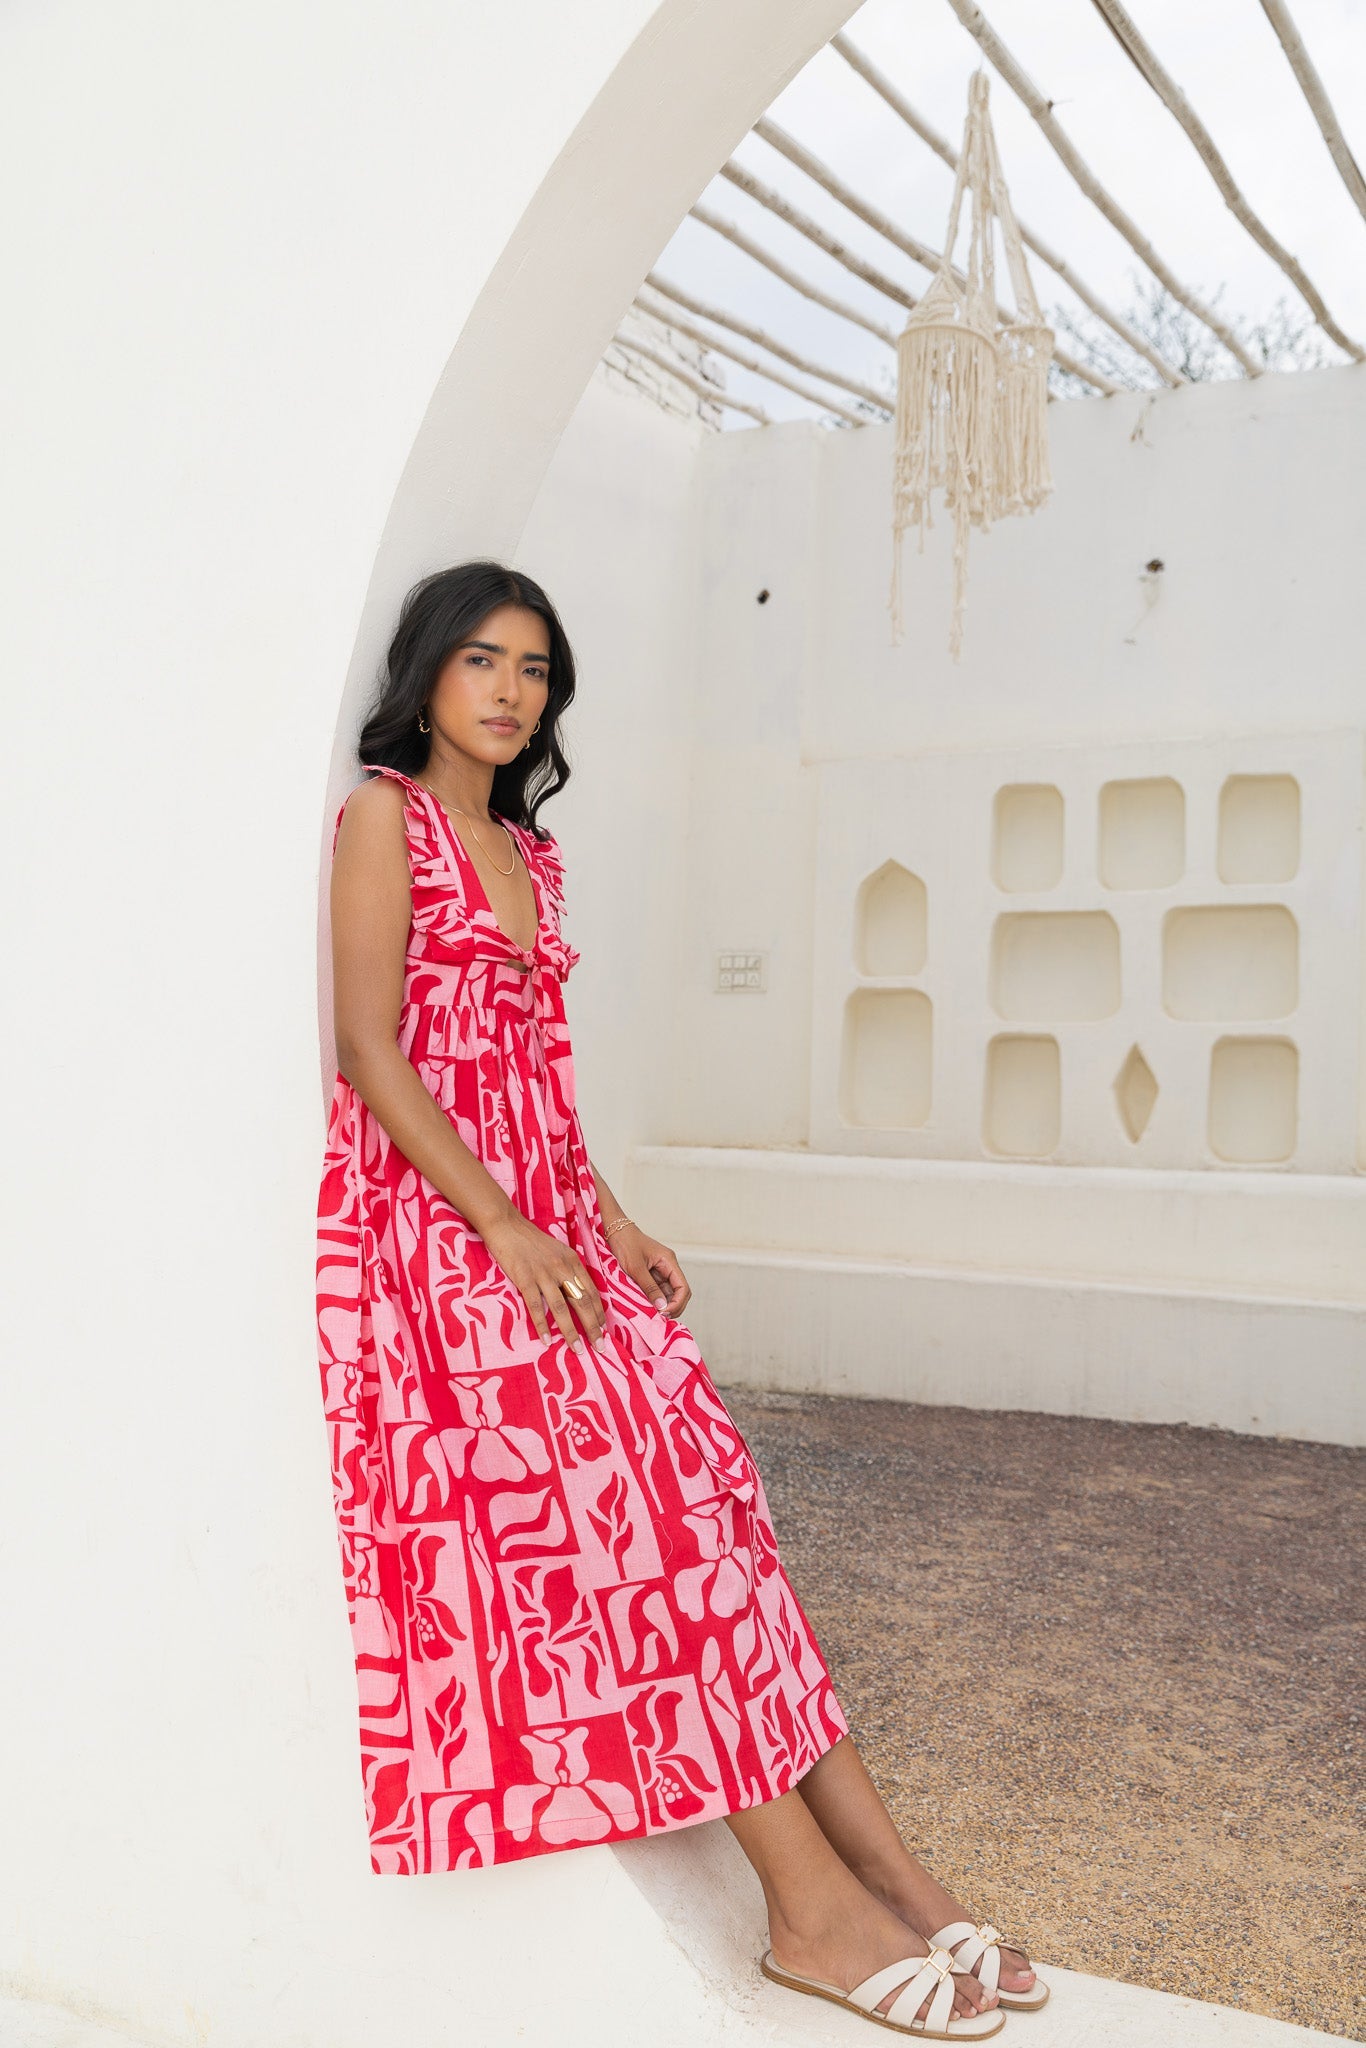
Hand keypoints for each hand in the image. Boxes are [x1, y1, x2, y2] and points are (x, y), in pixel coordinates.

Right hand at [482, 1210, 606, 1351]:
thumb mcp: (557, 1251)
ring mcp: (543, 1273)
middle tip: (600, 1347)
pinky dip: (542, 1325)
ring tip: (578, 1349)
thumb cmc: (530, 1240)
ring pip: (561, 1308)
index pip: (591, 1291)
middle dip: (592, 1327)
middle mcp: (562, 1267)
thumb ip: (568, 1269)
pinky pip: (536, 1306)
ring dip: (571, 1331)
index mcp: (572, 1261)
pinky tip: (546, 1340)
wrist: (506, 1225)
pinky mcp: (525, 1278)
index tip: (604, 1330)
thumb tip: (577, 1292)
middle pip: (582, 1301)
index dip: (598, 1312)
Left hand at [607, 1222, 690, 1317]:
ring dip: (662, 1305)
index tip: (664, 1313)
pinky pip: (656, 1291)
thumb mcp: (635, 1267)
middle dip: (672, 1307)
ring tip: (652, 1315)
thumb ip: (649, 1287)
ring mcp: (659, 1271)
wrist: (613, 1230)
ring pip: (667, 1294)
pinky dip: (653, 1300)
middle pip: (678, 1293)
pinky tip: (646, 1307)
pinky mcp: (649, 1275)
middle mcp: (667, 1267)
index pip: (683, 1288)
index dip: (677, 1303)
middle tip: (659, 1318)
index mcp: (669, 1262)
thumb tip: (662, 1307)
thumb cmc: (625, 1243)